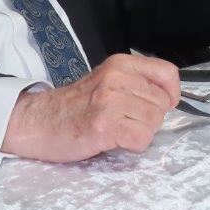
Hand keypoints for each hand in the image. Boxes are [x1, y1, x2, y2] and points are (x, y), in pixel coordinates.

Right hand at [1, 54, 179, 161]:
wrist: (37, 122)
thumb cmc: (74, 106)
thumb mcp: (106, 80)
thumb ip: (136, 83)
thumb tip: (170, 97)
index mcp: (120, 64)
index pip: (168, 73)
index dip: (171, 93)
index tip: (161, 105)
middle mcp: (117, 77)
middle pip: (162, 104)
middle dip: (150, 118)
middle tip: (125, 120)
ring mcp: (110, 100)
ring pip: (154, 123)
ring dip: (140, 133)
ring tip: (117, 129)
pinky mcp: (104, 125)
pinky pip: (141, 138)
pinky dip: (132, 145)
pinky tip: (113, 140)